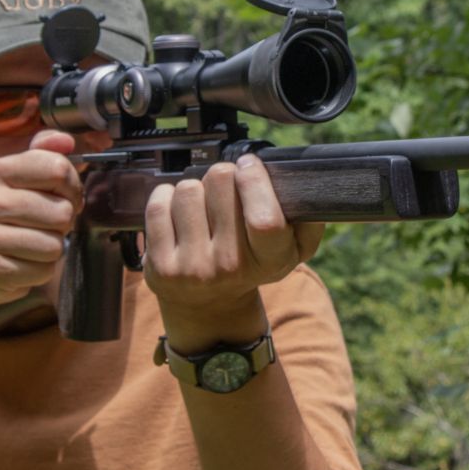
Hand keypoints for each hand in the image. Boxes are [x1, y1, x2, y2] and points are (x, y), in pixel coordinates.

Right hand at [0, 130, 82, 303]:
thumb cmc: (10, 214)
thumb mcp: (24, 177)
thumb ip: (47, 153)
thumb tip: (65, 141)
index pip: (58, 169)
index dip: (72, 186)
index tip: (64, 194)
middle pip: (62, 211)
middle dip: (64, 221)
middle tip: (47, 222)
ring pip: (54, 244)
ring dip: (53, 246)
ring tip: (34, 241)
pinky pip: (42, 269)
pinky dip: (41, 269)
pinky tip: (24, 260)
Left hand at [143, 154, 324, 351]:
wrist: (209, 304)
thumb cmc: (253, 263)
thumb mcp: (292, 250)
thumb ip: (309, 221)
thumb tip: (307, 190)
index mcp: (269, 260)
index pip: (264, 218)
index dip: (255, 181)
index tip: (249, 166)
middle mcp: (230, 267)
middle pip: (221, 183)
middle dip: (224, 176)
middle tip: (225, 193)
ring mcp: (193, 268)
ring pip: (188, 188)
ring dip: (196, 189)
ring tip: (203, 209)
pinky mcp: (161, 266)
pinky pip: (159, 203)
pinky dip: (167, 197)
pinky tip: (179, 213)